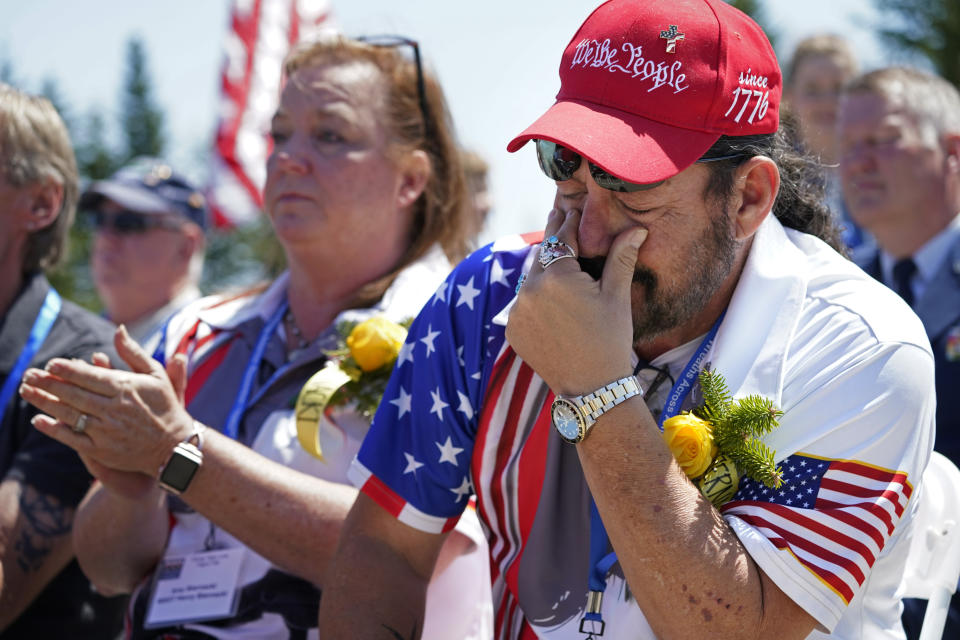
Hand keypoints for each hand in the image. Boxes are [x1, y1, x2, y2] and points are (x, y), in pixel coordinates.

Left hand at [19, 325, 194, 476]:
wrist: (174, 446)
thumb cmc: (165, 406)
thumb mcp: (156, 375)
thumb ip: (133, 352)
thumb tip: (117, 329)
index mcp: (126, 387)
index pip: (89, 376)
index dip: (67, 370)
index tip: (49, 364)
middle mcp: (114, 408)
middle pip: (74, 393)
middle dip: (48, 383)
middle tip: (28, 374)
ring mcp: (106, 430)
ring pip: (69, 413)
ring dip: (44, 402)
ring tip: (26, 391)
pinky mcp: (102, 450)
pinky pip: (72, 438)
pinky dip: (54, 429)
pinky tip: (39, 420)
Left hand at [505, 208, 647, 395]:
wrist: (591, 387)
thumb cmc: (610, 340)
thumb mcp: (616, 296)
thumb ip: (620, 258)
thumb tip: (636, 229)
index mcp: (557, 277)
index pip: (561, 239)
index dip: (568, 222)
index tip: (570, 207)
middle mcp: (530, 290)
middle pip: (542, 255)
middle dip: (553, 238)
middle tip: (557, 215)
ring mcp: (518, 311)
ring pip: (531, 279)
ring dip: (543, 268)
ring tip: (554, 254)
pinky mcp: (512, 329)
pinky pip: (523, 303)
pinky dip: (534, 297)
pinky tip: (548, 295)